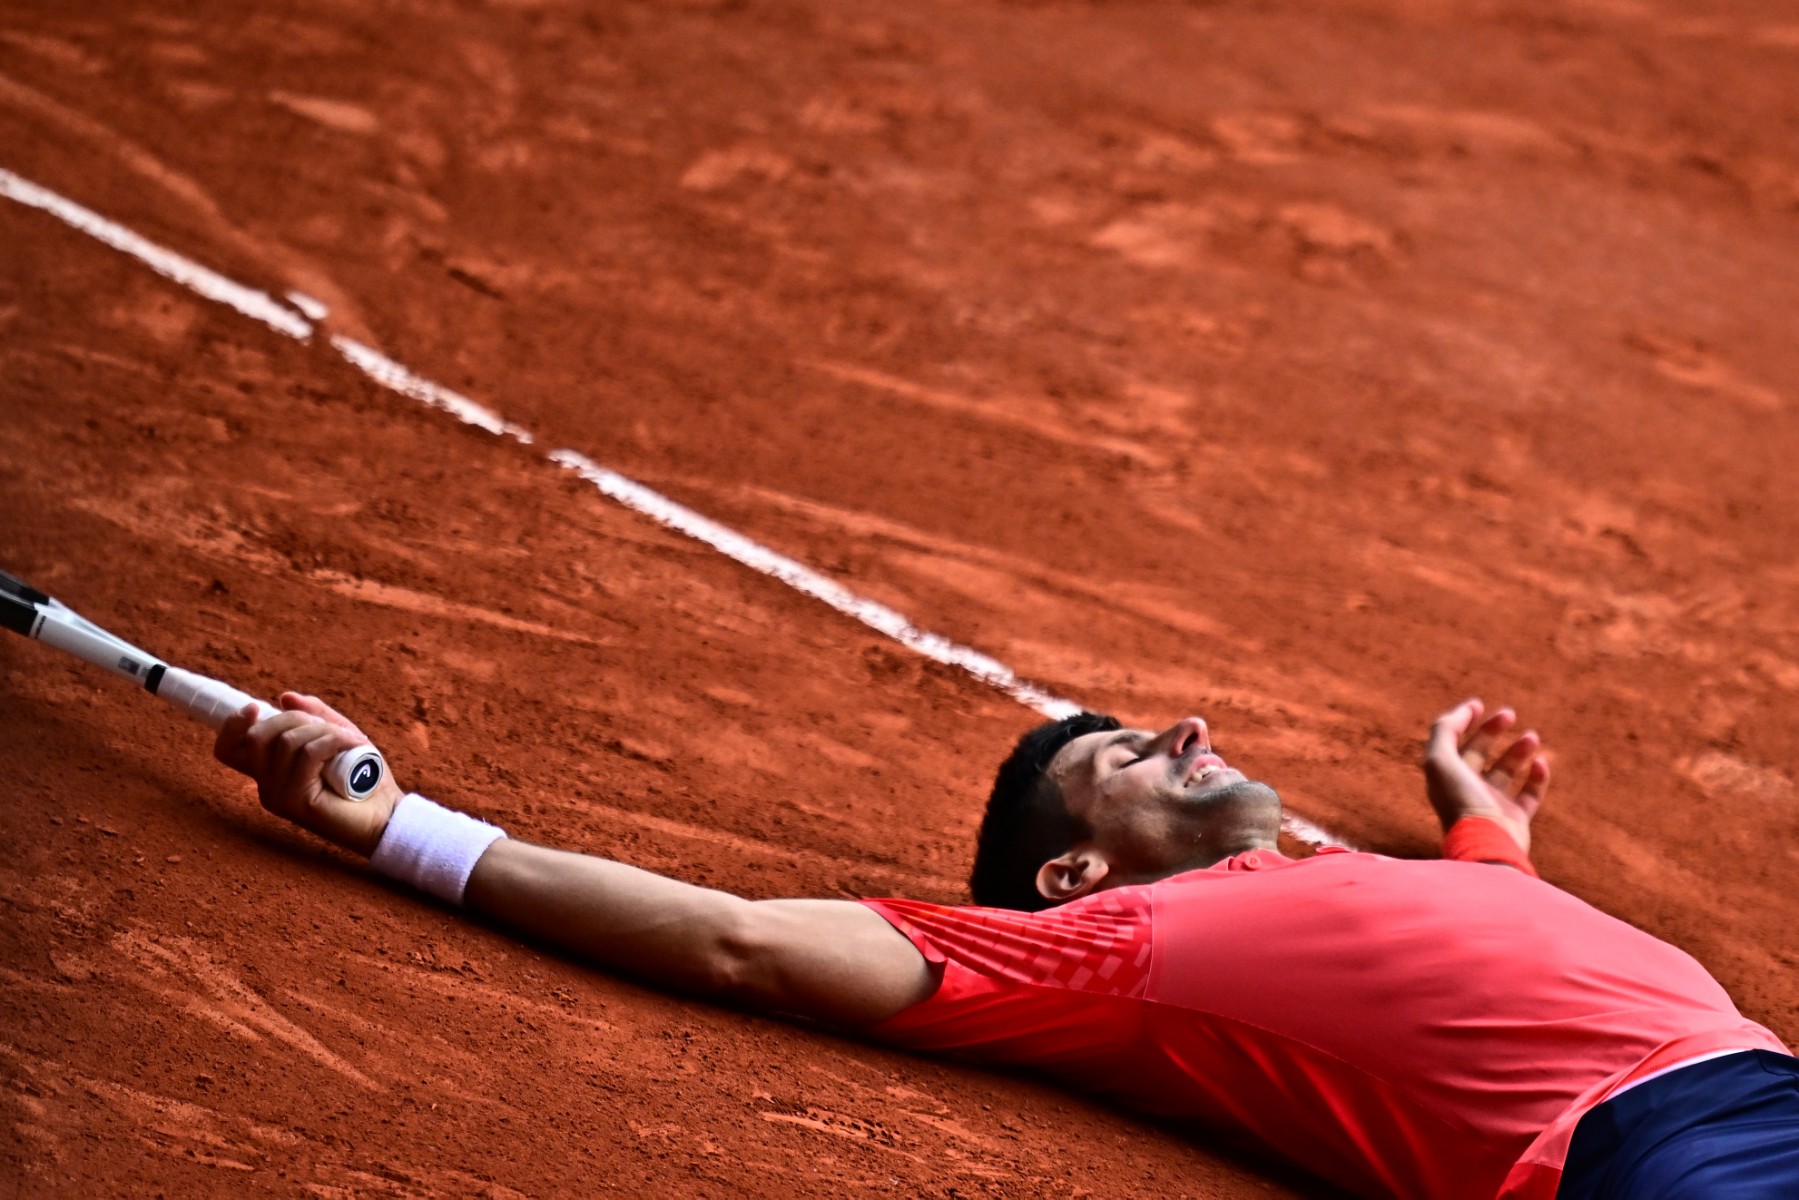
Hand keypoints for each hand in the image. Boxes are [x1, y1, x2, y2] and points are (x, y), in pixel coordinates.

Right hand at [214, 693, 402, 856]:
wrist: (386, 814)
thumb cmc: (363, 777)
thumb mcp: (339, 736)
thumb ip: (314, 716)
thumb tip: (285, 697)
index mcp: (269, 771)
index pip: (227, 750)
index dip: (232, 724)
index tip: (256, 707)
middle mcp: (266, 786)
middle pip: (258, 736)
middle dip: (296, 719)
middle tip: (331, 728)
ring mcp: (278, 796)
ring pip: (287, 742)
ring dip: (324, 730)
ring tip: (352, 740)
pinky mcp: (296, 801)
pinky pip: (309, 755)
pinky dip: (335, 740)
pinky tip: (357, 744)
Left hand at [1422, 699, 1548, 853]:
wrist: (1486, 845)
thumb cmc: (1461, 802)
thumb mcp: (1440, 761)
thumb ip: (1444, 731)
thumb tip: (1464, 711)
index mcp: (1446, 777)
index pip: (1453, 743)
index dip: (1463, 722)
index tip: (1479, 704)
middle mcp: (1467, 790)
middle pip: (1480, 753)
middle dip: (1493, 730)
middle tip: (1509, 713)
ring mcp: (1493, 805)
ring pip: (1506, 771)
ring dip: (1518, 750)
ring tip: (1531, 736)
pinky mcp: (1515, 819)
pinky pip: (1529, 794)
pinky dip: (1537, 777)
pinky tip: (1541, 763)